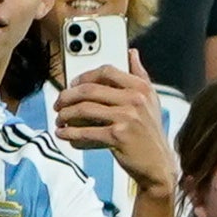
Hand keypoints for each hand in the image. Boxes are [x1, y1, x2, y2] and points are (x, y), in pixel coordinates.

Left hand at [55, 61, 180, 190]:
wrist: (158, 164)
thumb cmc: (150, 132)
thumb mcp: (150, 100)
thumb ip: (140, 75)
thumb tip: (132, 53)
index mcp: (141, 87)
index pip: (106, 71)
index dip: (84, 76)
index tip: (73, 84)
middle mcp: (135, 99)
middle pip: (90, 89)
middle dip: (68, 96)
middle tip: (59, 103)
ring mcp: (127, 117)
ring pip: (85, 109)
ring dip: (65, 114)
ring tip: (59, 119)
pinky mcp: (118, 136)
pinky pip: (86, 131)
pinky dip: (70, 133)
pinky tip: (63, 134)